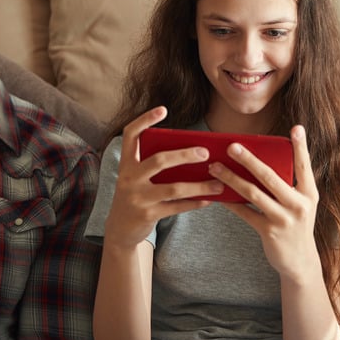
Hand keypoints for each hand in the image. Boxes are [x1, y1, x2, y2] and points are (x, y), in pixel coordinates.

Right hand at [104, 107, 222, 248]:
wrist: (120, 230)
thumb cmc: (137, 196)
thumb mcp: (138, 179)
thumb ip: (155, 166)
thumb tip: (193, 154)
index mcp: (126, 164)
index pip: (131, 135)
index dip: (144, 120)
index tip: (163, 109)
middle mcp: (129, 178)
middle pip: (159, 160)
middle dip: (185, 155)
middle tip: (206, 152)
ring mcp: (137, 197)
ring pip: (174, 188)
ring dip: (200, 185)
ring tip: (219, 183)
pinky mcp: (148, 214)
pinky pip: (177, 207)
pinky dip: (195, 202)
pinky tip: (209, 200)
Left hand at [217, 125, 321, 283]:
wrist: (300, 261)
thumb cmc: (297, 225)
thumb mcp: (301, 204)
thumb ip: (289, 185)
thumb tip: (261, 162)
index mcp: (309, 193)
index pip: (304, 166)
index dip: (301, 147)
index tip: (296, 128)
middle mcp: (298, 205)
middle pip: (271, 177)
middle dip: (250, 160)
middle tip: (233, 146)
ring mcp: (283, 219)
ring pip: (253, 193)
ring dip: (231, 179)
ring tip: (215, 168)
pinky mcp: (269, 232)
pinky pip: (245, 213)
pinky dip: (230, 202)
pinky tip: (217, 194)